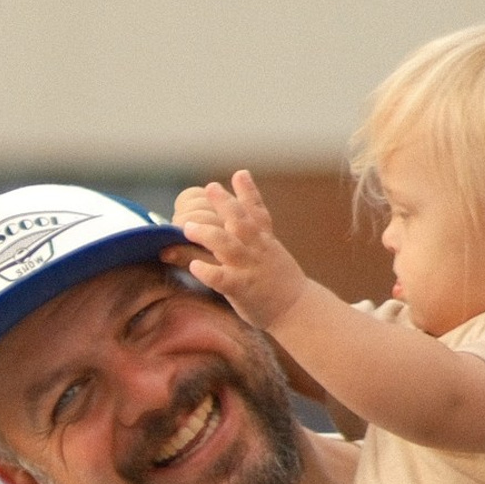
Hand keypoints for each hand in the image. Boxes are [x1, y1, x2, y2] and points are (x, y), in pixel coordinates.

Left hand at [172, 170, 308, 331]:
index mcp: (265, 241)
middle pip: (240, 221)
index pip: (258, 211)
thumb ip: (257, 239)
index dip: (249, 192)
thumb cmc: (279, 284)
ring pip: (228, 246)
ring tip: (187, 227)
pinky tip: (194, 267)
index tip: (239, 174)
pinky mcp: (242, 289)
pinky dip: (208, 272)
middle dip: (224, 203)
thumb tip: (238, 228)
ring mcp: (249, 268)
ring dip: (207, 234)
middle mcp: (257, 249)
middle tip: (209, 188)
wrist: (298, 310)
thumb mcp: (272, 254)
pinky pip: (223, 279)